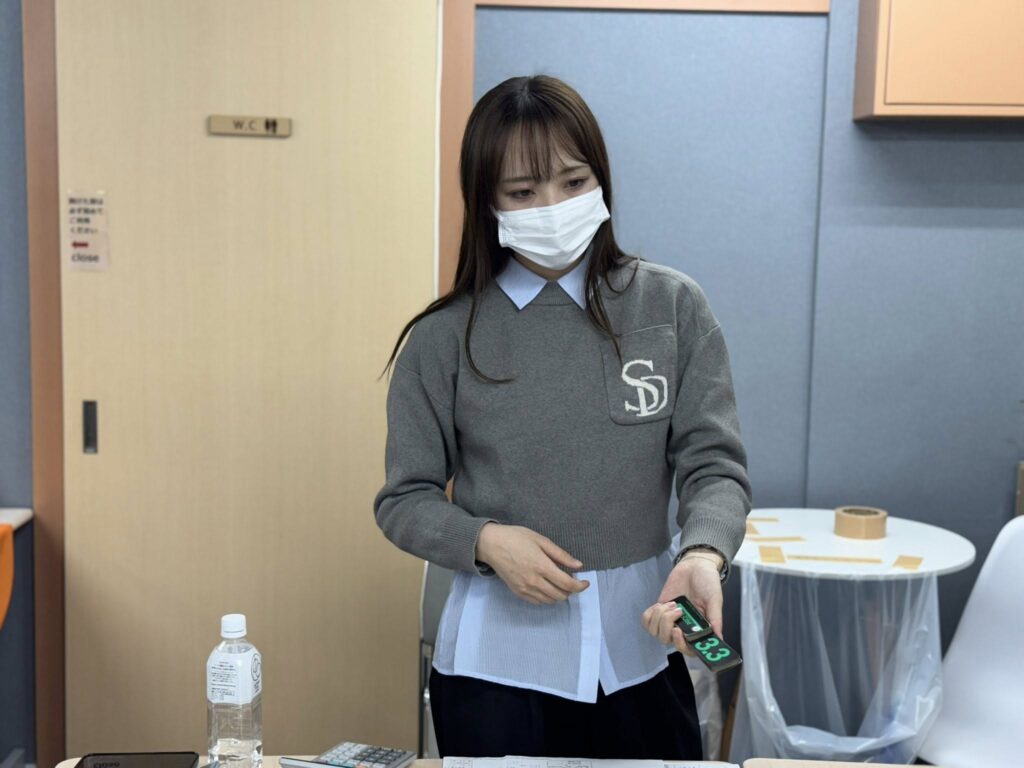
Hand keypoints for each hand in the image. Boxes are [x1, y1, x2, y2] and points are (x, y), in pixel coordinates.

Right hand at [475, 523, 589, 604]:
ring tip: (559, 583)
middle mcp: (534, 581)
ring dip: (559, 594)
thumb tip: (578, 565)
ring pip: (550, 601)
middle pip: (560, 595)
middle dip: (571, 590)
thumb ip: (561, 555)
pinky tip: (546, 587)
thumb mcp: (541, 540)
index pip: (567, 584)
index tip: (585, 582)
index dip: (580, 586)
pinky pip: (537, 602)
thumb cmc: (516, 538)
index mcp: (542, 566)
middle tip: (571, 580)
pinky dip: (546, 598)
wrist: (491, 544)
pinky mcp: (517, 592)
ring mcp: (525, 589)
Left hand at [641, 553, 723, 655]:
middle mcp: (684, 628)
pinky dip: (650, 614)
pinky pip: (647, 622)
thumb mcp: (715, 600)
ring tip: (673, 604)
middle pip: (669, 642)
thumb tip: (719, 640)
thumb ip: (715, 620)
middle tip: (677, 610)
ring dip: (660, 618)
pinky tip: (661, 605)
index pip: (689, 650)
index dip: (681, 646)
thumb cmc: (708, 582)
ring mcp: (670, 620)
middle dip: (668, 627)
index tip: (678, 632)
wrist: (695, 566)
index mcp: (699, 629)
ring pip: (656, 632)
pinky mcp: (659, 611)